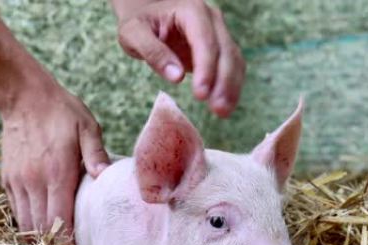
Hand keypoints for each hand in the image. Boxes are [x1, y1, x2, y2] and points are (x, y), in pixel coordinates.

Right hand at [0, 85, 108, 236]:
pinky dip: (27, 223)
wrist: (23, 97)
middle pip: (40, 228)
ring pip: (25, 223)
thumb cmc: (61, 112)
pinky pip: (16, 210)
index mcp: (57, 172)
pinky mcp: (7, 179)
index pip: (59, 220)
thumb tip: (105, 176)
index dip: (66, 243)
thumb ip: (96, 154)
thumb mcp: (87, 127)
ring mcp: (17, 181)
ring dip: (38, 239)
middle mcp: (34, 181)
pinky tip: (40, 229)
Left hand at [112, 0, 245, 117]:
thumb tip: (176, 77)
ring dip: (231, 87)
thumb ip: (153, 52)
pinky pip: (233, 66)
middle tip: (218, 110)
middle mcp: (211, 18)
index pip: (204, 40)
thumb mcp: (133, 34)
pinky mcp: (220, 47)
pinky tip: (225, 105)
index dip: (206, 68)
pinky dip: (231, 86)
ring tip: (223, 112)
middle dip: (224, 82)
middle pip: (225, 51)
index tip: (201, 95)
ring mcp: (218, 31)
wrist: (148, 13)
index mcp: (190, 10)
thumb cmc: (140, 22)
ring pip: (233, 59)